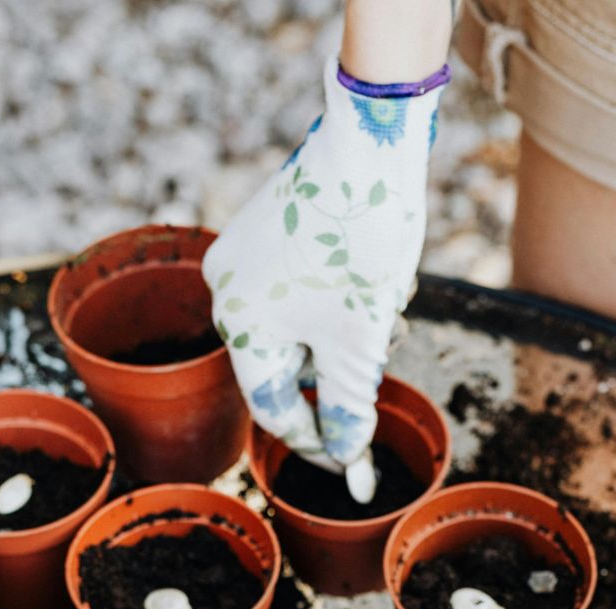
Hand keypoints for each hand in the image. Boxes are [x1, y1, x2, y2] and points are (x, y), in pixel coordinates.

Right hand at [204, 56, 444, 493]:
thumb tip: (347, 455)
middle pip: (287, 362)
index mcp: (239, 323)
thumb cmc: (360, 243)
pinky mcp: (268, 230)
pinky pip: (299, 288)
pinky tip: (374, 281)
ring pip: (299, 323)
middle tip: (384, 357)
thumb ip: (347, 404)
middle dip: (339, 370)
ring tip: (388, 308)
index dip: (315, 439)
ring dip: (345, 332)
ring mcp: (245, 255)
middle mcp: (228, 289)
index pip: (271, 405)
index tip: (352, 458)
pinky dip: (337, 299)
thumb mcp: (359, 338)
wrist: (369, 143)